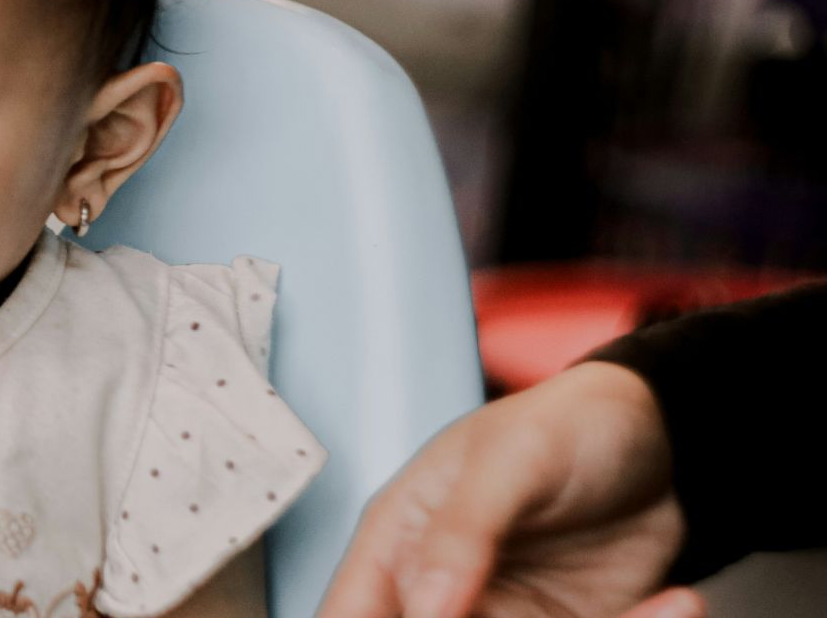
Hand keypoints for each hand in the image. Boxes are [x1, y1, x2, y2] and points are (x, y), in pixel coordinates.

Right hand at [317, 362, 701, 617]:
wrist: (670, 441)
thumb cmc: (570, 423)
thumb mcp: (510, 460)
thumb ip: (461, 531)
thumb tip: (424, 604)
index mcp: (401, 542)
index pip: (348, 612)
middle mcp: (444, 592)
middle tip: (538, 617)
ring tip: (634, 612)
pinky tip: (675, 603)